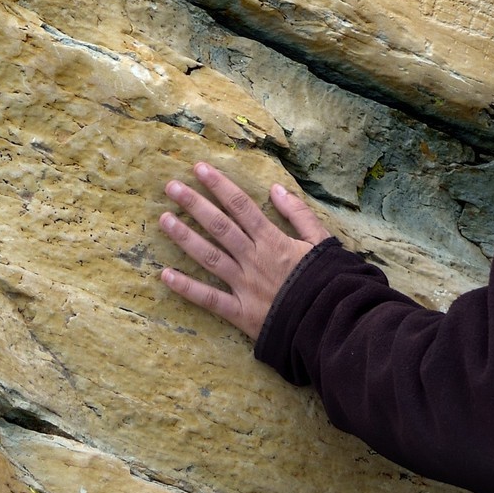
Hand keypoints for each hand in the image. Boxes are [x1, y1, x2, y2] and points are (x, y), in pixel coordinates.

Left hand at [158, 161, 331, 338]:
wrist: (329, 324)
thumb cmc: (326, 281)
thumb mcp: (320, 241)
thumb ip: (298, 213)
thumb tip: (276, 188)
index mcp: (273, 240)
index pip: (241, 206)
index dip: (219, 185)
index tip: (200, 169)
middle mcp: (254, 259)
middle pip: (220, 226)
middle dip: (195, 204)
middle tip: (171, 187)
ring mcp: (244, 286)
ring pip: (210, 257)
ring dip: (185, 237)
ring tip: (164, 219)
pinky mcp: (240, 313)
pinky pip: (210, 299)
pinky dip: (187, 288)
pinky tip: (165, 275)